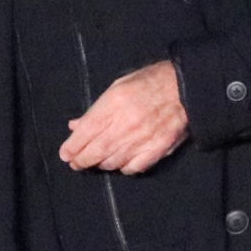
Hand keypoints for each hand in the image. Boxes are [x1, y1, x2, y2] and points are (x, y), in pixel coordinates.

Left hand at [61, 59, 187, 174]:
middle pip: (95, 152)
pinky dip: (123, 168)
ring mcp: (141, 140)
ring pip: (112, 162)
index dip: (72, 147)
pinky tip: (120, 163)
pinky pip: (133, 168)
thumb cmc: (149, 83)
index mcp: (113, 105)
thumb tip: (76, 126)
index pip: (85, 133)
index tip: (65, 154)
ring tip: (97, 161)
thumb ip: (96, 109)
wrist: (185, 88)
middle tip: (76, 163)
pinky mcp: (156, 150)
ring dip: (101, 164)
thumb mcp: (118, 87)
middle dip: (81, 160)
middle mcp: (125, 125)